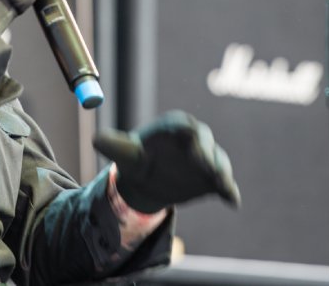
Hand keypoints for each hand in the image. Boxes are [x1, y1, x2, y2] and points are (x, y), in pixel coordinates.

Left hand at [93, 110, 239, 213]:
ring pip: (218, 161)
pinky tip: (233, 202)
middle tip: (208, 168)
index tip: (191, 144)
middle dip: (208, 153)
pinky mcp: (212, 178)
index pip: (184, 126)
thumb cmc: (136, 159)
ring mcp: (206, 159)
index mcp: (173, 127)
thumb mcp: (123, 153)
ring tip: (222, 184)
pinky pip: (225, 183)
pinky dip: (230, 191)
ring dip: (221, 172)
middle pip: (206, 141)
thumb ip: (113, 145)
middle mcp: (193, 140)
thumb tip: (95, 139)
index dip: (189, 134)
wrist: (147, 181)